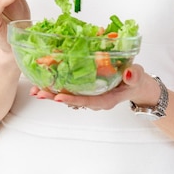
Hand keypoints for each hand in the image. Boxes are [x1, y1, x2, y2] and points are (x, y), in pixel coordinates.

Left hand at [30, 65, 160, 110]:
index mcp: (105, 99)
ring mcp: (89, 95)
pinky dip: (57, 86)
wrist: (136, 84)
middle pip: (72, 101)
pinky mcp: (85, 88)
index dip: (73, 99)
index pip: (87, 101)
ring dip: (52, 93)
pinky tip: (44, 82)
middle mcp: (94, 99)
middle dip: (55, 97)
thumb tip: (128, 73)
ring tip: (35, 90)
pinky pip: (69, 89)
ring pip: (68, 96)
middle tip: (38, 93)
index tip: (59, 97)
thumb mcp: (137, 77)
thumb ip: (134, 76)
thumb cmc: (136, 80)